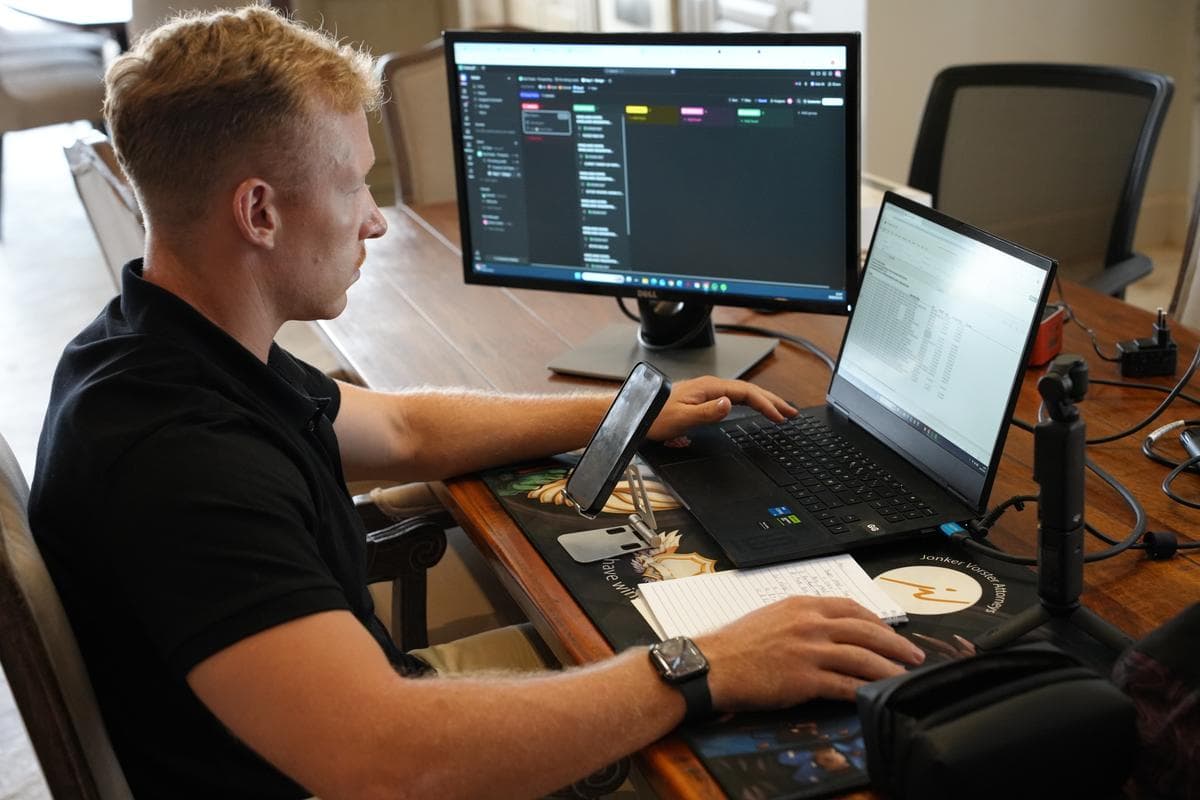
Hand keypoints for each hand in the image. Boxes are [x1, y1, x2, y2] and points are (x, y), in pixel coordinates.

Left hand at [646, 376, 795, 440]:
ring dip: (763, 401)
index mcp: (709, 387)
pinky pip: (734, 397)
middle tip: (792, 412)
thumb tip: (730, 403)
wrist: (636, 414)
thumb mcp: (682, 418)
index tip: (780, 417)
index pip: (746, 393)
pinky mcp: (703, 398)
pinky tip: (754, 408)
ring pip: (742, 393)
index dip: (766, 405)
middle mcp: (710, 385)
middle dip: (772, 401)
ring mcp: (707, 391)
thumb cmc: (655, 416)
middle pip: (748, 391)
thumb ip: (707, 412)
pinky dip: (749, 403)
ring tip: (780, 410)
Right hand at [696, 596, 925, 709]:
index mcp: (802, 604)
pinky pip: (846, 684)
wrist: (712, 665)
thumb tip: (826, 629)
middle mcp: (810, 623)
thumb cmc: (735, 644)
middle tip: (914, 655)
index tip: (890, 631)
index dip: (877, 621)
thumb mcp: (770, 616)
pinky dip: (867, 690)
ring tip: (905, 677)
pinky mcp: (806, 678)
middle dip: (895, 644)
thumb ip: (801, 618)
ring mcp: (809, 650)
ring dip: (889, 669)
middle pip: (866, 631)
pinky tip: (878, 695)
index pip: (851, 607)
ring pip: (863, 657)